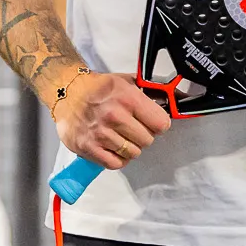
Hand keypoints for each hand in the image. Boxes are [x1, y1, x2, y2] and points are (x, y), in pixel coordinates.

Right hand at [53, 71, 172, 170]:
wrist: (67, 92)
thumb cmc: (99, 88)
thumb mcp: (127, 82)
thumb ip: (152, 92)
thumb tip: (178, 98)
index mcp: (128, 98)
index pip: (160, 123)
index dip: (159, 124)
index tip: (153, 123)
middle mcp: (114, 116)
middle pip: (147, 140)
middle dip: (144, 135)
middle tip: (133, 128)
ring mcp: (100, 133)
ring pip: (133, 153)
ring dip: (130, 148)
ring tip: (121, 137)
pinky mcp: (87, 147)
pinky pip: (115, 164)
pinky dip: (118, 158)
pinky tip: (114, 147)